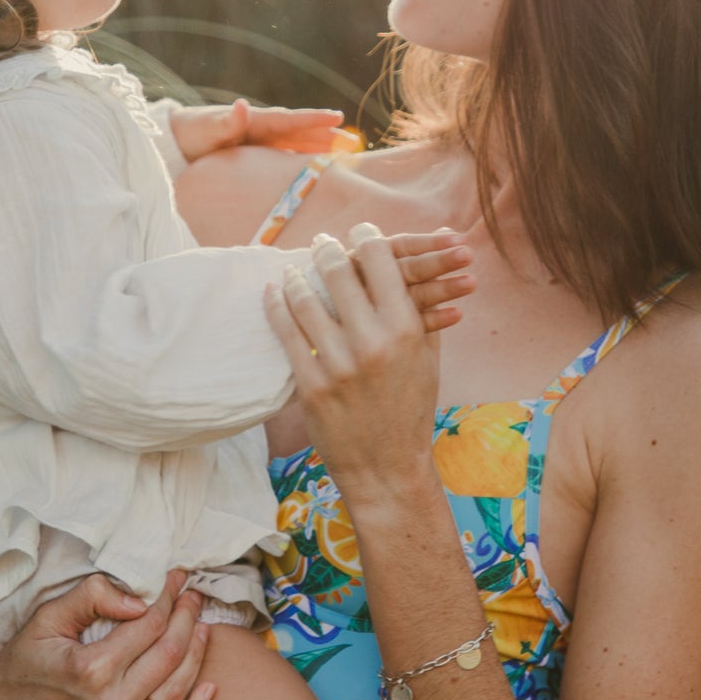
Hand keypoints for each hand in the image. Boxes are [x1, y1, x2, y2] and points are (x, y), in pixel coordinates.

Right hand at [0, 570, 214, 699]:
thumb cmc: (18, 668)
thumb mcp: (45, 621)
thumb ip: (92, 597)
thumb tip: (141, 598)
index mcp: (91, 669)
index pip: (150, 624)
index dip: (169, 597)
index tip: (178, 579)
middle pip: (170, 654)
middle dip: (188, 619)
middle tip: (194, 598)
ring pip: (177, 692)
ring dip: (198, 656)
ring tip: (203, 629)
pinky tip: (210, 687)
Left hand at [169, 98, 356, 161]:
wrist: (178, 143)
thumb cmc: (193, 135)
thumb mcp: (207, 129)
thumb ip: (226, 122)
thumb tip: (242, 106)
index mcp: (256, 122)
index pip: (290, 120)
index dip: (313, 119)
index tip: (337, 117)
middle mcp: (264, 131)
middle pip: (302, 133)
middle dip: (327, 136)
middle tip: (354, 143)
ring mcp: (264, 145)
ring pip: (299, 146)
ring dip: (321, 149)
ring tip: (346, 155)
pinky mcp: (259, 159)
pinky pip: (287, 159)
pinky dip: (304, 162)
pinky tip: (318, 171)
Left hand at [264, 225, 458, 508]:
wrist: (388, 468)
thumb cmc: (410, 410)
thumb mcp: (427, 360)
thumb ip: (421, 312)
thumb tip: (416, 269)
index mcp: (407, 330)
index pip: (382, 262)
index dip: (367, 238)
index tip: (358, 232)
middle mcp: (374, 342)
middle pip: (341, 272)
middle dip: (328, 250)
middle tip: (321, 242)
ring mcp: (339, 364)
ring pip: (307, 299)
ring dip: (297, 276)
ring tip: (294, 267)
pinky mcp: (312, 385)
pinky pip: (287, 333)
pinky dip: (277, 306)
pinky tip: (273, 292)